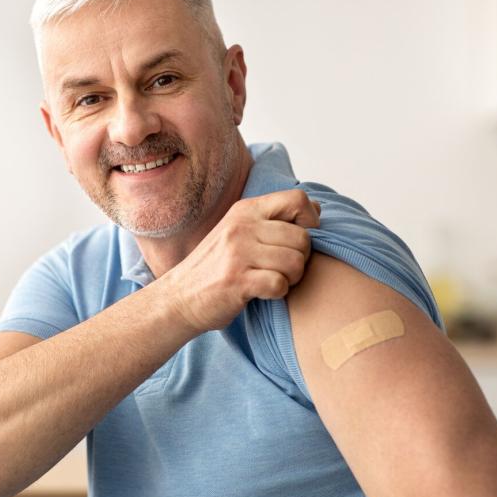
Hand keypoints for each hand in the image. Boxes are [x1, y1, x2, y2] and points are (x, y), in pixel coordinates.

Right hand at [159, 189, 320, 333]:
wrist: (178, 297)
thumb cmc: (214, 267)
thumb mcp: (238, 232)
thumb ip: (274, 219)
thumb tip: (317, 208)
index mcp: (245, 210)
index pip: (297, 199)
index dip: (310, 220)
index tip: (299, 239)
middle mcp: (241, 226)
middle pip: (303, 237)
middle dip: (301, 258)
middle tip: (282, 269)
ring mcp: (238, 252)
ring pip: (295, 261)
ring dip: (291, 278)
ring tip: (272, 280)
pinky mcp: (237, 280)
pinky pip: (280, 284)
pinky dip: (277, 293)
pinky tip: (262, 293)